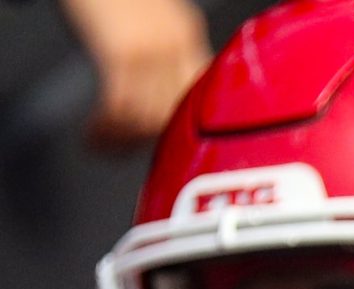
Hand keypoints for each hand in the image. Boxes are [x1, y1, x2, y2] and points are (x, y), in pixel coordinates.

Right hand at [57, 0, 207, 150]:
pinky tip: (94, 134)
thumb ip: (161, 45)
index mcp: (188, 34)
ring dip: (123, 140)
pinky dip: (106, 131)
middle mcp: (177, 43)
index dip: (176, 125)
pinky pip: (123, 107)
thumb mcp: (148, 15)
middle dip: (147, 139)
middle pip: (177, 112)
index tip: (156, 140)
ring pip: (151, 116)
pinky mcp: (123, 53)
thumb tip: (159, 84)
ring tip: (104, 142)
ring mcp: (153, 49)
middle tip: (122, 147)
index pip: (199, 96)